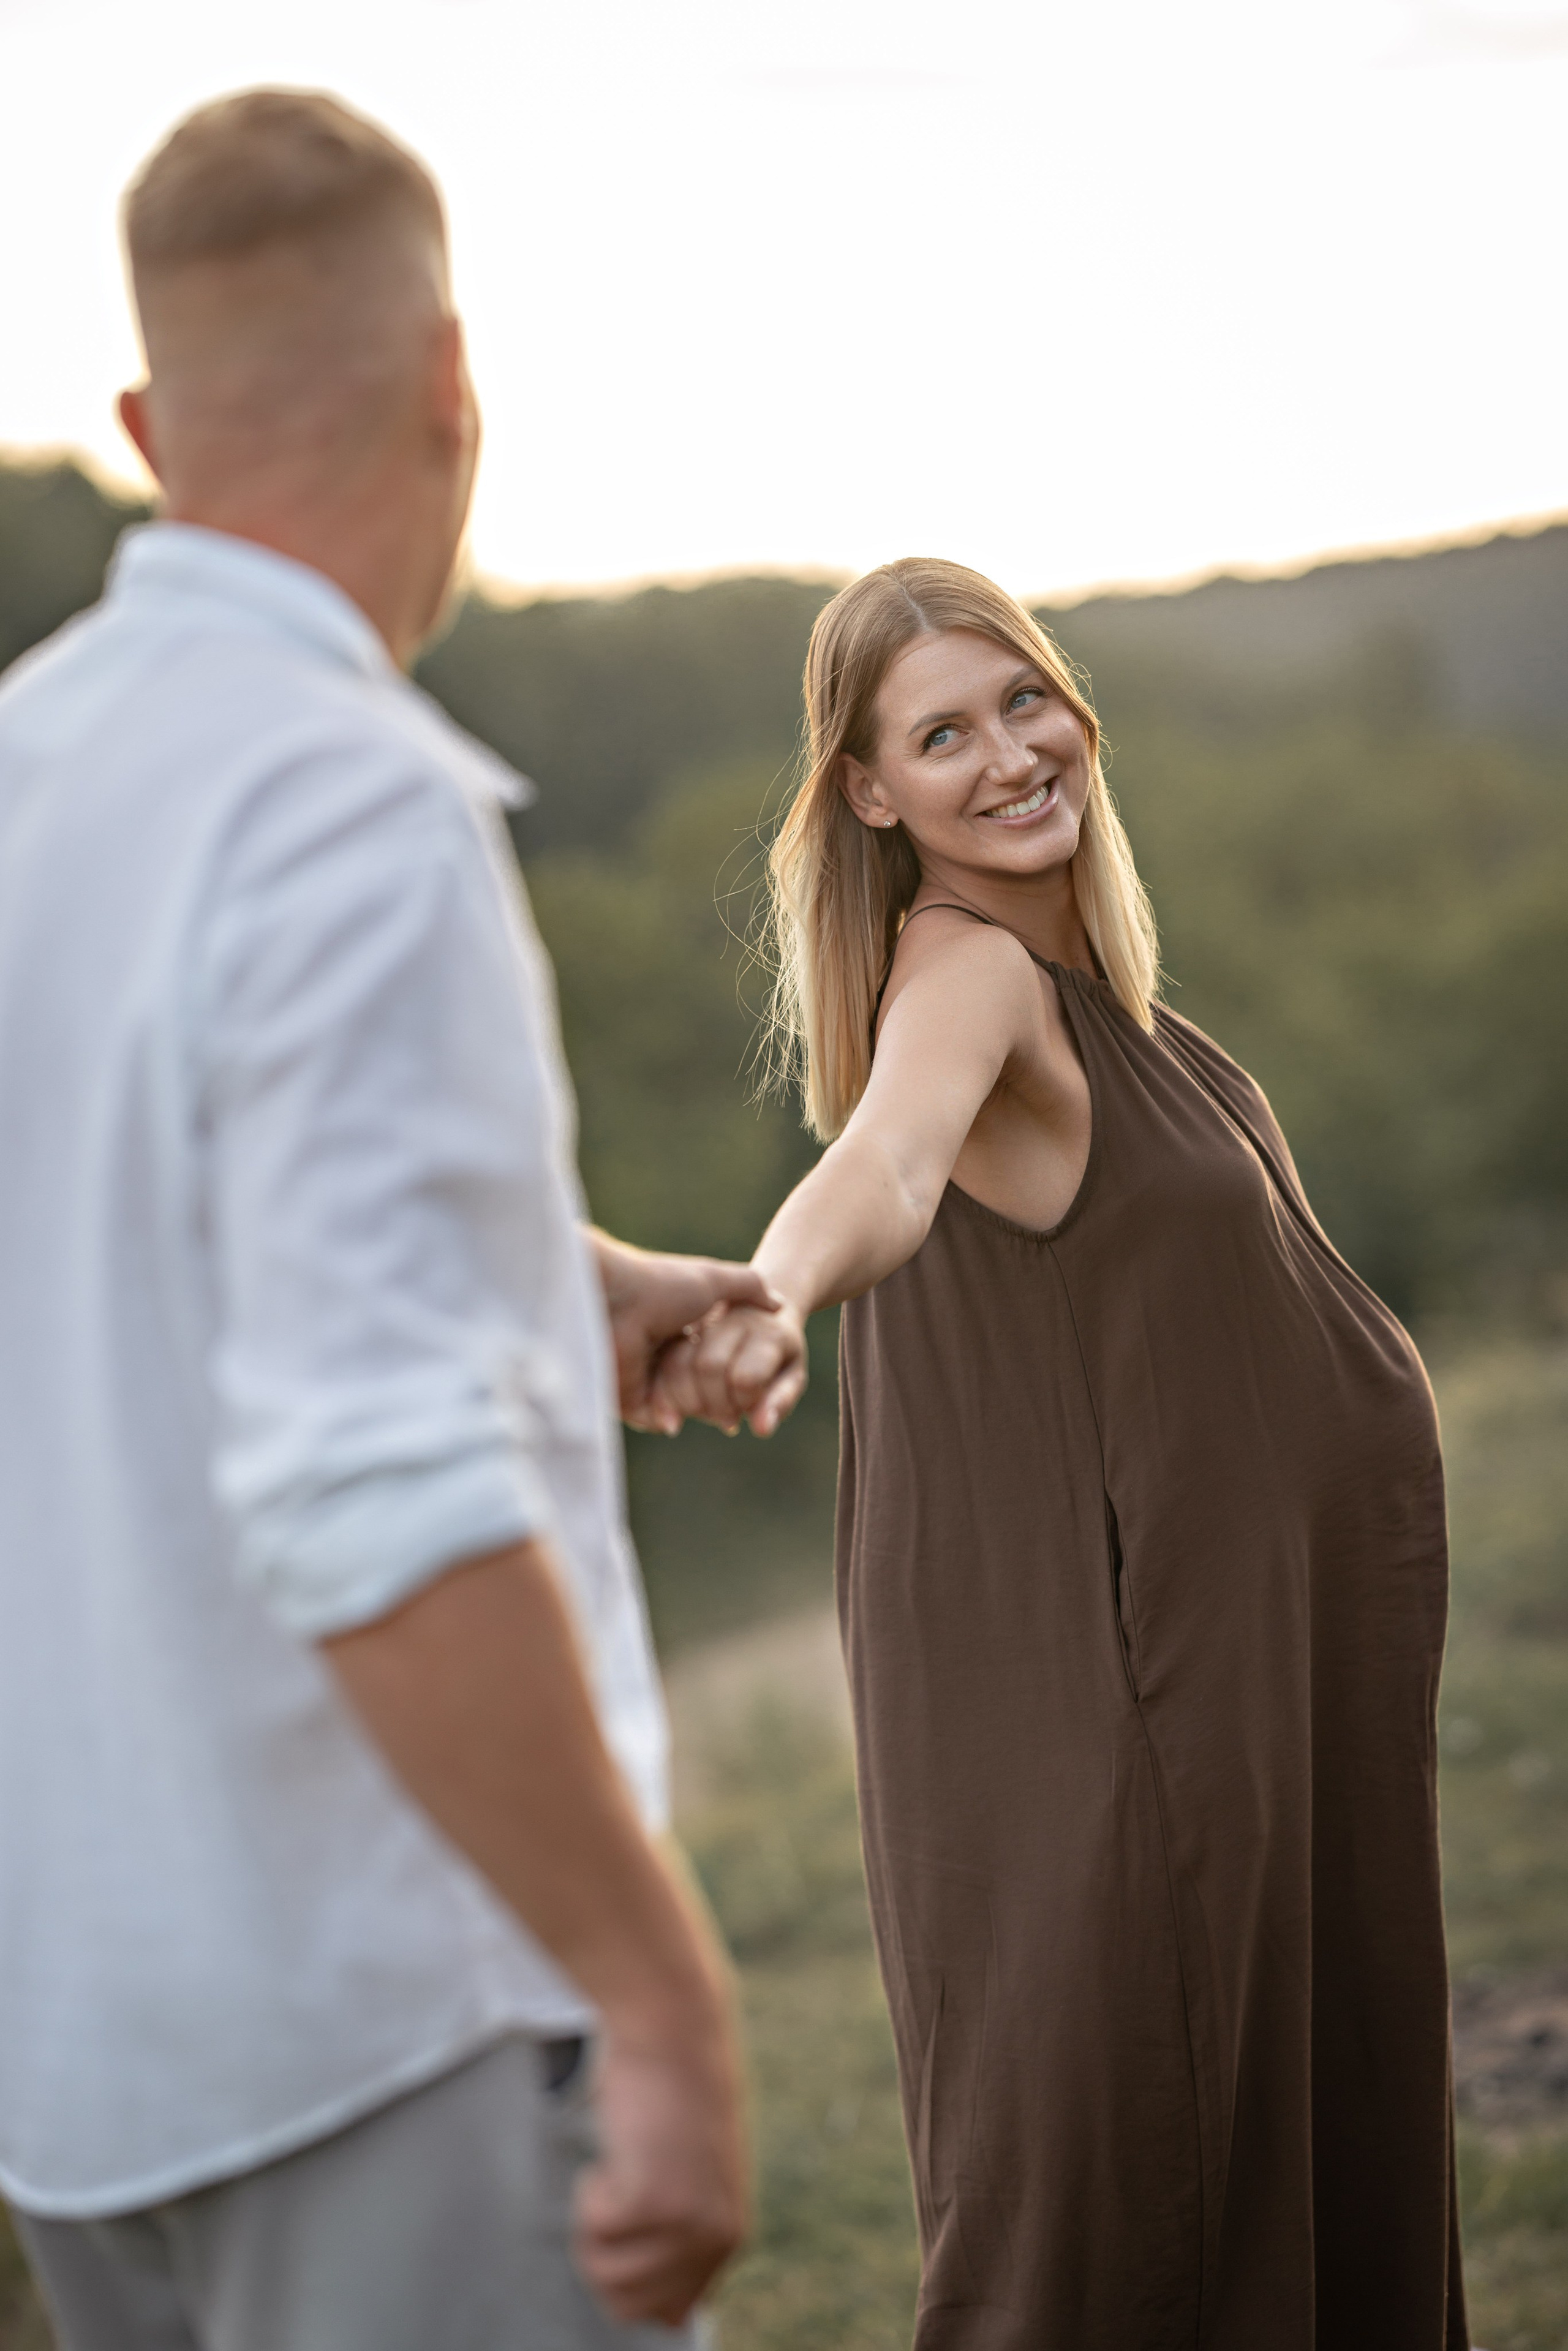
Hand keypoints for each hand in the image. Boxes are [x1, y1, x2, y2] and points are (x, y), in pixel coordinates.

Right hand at [574, 2014, 749, 2325]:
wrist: (673, 2030)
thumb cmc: (671, 2098)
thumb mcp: (693, 2180)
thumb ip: (686, 2246)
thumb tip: (668, 2324)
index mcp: (729, 2237)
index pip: (668, 2310)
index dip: (632, 2272)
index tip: (629, 2216)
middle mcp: (716, 2239)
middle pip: (627, 2304)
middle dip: (604, 2251)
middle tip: (621, 2189)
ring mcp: (687, 2224)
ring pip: (604, 2274)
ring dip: (594, 2222)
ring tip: (622, 2166)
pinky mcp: (652, 2202)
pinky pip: (591, 2226)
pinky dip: (591, 2187)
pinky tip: (620, 2147)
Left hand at [588, 1230, 780, 1432]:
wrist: (616, 1299)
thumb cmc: (664, 1285)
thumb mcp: (716, 1279)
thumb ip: (750, 1287)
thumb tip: (779, 1305)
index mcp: (680, 1327)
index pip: (714, 1358)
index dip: (735, 1371)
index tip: (753, 1382)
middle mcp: (661, 1352)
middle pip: (699, 1386)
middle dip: (719, 1398)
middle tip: (735, 1406)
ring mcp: (642, 1376)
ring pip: (680, 1405)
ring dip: (698, 1410)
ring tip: (715, 1414)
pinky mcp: (626, 1395)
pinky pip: (653, 1417)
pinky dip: (668, 1418)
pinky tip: (679, 1417)